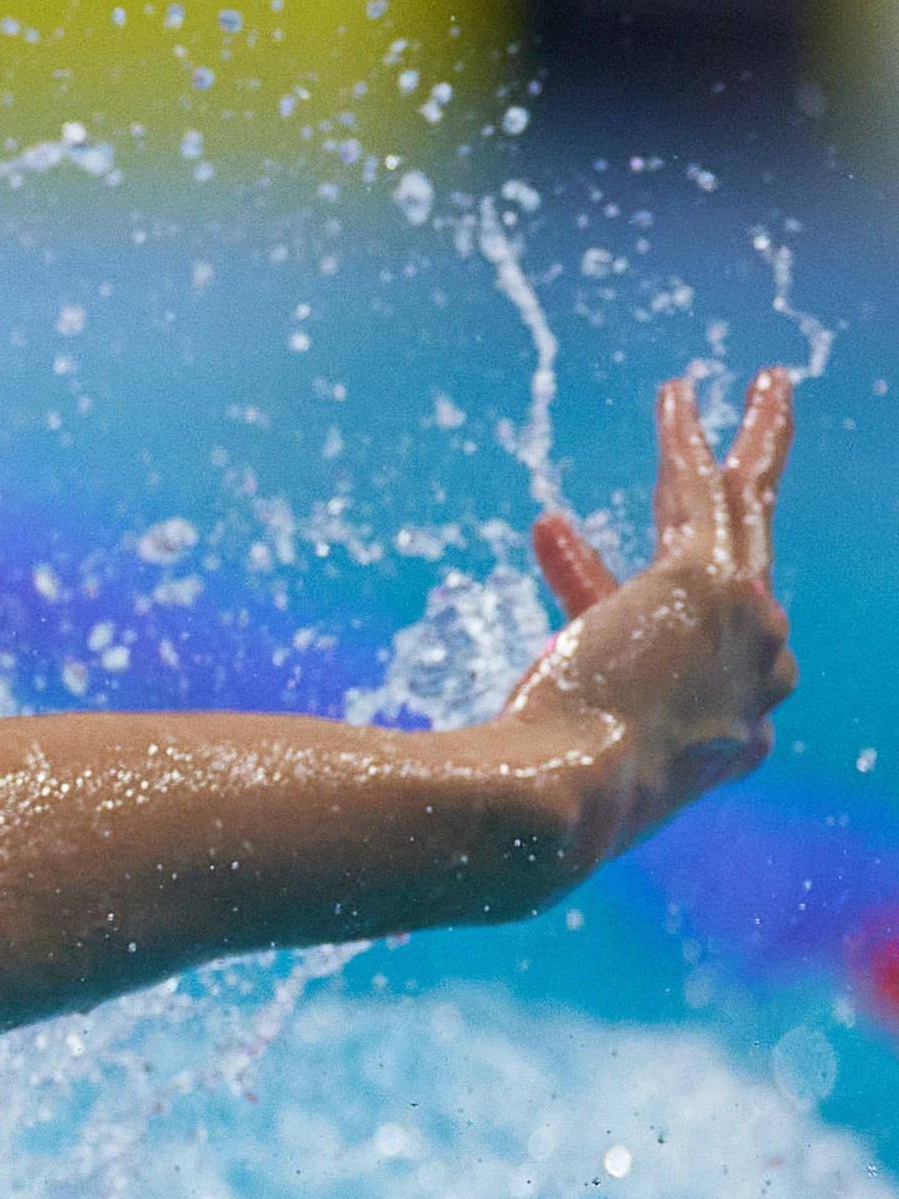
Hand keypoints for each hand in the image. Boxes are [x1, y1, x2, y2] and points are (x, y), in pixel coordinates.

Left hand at [508, 365, 798, 856]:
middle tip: (756, 451)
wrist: (555, 811)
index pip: (671, 647)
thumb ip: (537, 732)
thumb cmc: (530, 812)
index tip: (545, 536)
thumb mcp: (545, 766)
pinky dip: (686, 438)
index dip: (597, 588)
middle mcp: (757, 682)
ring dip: (756, 442)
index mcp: (720, 737)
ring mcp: (744, 629)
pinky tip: (676, 394)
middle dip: (755, 503)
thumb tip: (432, 765)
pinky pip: (699, 491)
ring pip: (750, 513)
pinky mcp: (707, 584)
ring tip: (766, 387)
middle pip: (757, 567)